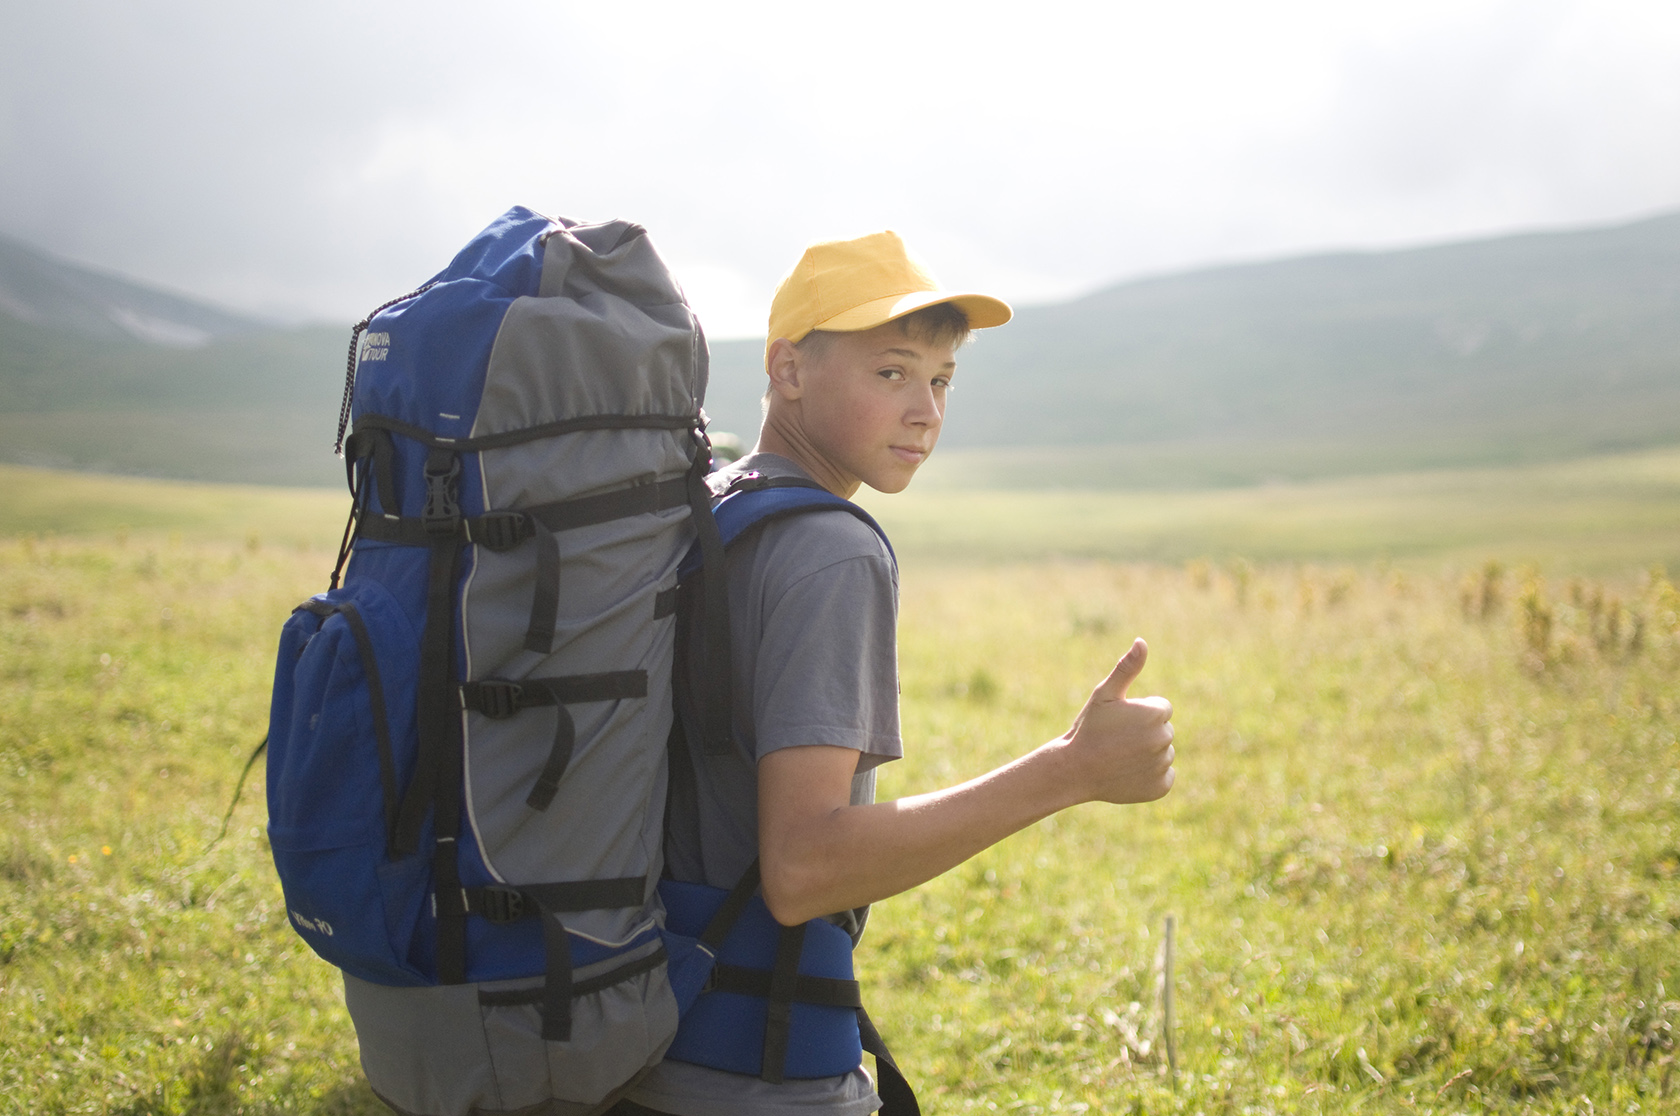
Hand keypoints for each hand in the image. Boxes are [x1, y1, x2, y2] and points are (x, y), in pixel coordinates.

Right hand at [1059, 638, 1174, 803]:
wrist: (1074, 770)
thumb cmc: (1089, 728)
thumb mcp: (1104, 694)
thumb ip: (1127, 668)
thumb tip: (1142, 642)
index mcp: (1155, 714)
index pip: (1162, 709)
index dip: (1140, 713)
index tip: (1120, 722)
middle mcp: (1164, 740)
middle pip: (1164, 731)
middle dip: (1145, 733)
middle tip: (1118, 739)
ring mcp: (1162, 765)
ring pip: (1164, 754)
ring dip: (1147, 754)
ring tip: (1120, 756)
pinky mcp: (1160, 787)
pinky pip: (1164, 776)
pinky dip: (1150, 776)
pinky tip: (1127, 773)